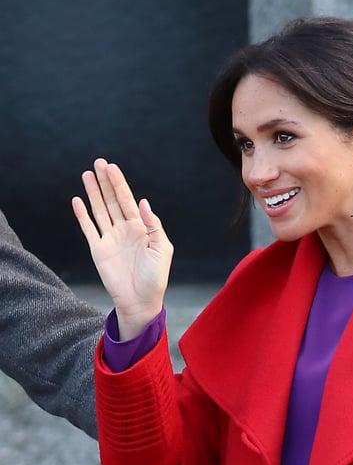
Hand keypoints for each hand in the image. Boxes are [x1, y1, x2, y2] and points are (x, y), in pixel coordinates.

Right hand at [72, 158, 173, 338]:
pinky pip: (88, 228)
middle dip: (105, 182)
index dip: (119, 184)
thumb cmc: (155, 277)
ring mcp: (110, 238)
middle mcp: (124, 230)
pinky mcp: (98, 249)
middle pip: (112, 200)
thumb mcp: (162, 249)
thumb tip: (142, 201)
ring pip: (99, 210)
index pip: (128, 200)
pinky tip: (77, 200)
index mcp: (141, 228)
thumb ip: (153, 224)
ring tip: (86, 175)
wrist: (140, 301)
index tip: (111, 168)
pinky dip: (82, 215)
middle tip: (98, 163)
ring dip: (93, 193)